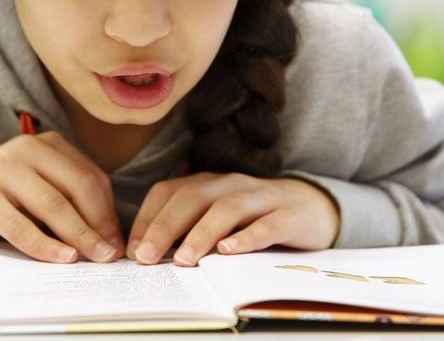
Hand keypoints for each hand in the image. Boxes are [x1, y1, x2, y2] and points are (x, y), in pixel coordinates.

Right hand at [0, 132, 123, 262]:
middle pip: (77, 187)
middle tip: (110, 254)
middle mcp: (26, 148)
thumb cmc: (10, 191)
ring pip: (52, 204)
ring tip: (93, 258)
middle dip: (98, 224)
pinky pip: (20, 226)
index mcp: (49, 143)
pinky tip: (63, 257)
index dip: (108, 212)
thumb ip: (73, 200)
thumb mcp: (43, 184)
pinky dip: (45, 245)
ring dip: (79, 235)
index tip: (117, 241)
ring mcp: (1, 168)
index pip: (91, 176)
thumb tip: (110, 238)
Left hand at [126, 172, 339, 265]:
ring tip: (183, 259)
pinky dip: (247, 238)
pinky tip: (229, 251)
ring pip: (227, 209)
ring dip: (201, 233)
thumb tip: (147, 254)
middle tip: (145, 257)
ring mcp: (261, 198)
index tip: (131, 249)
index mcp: (208, 183)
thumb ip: (188, 227)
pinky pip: (267, 225)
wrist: (312, 206)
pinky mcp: (289, 216)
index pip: (168, 192)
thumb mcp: (218, 216)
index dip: (147, 219)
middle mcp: (231, 184)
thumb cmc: (255, 216)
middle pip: (191, 198)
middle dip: (164, 227)